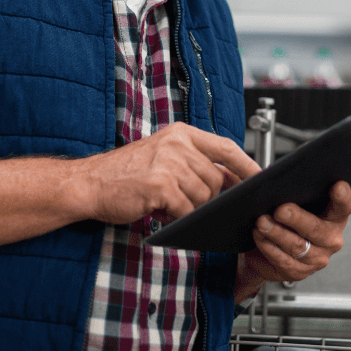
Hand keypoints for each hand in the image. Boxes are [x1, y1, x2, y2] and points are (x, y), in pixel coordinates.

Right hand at [71, 122, 259, 224]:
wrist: (88, 183)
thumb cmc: (125, 174)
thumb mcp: (163, 157)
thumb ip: (195, 163)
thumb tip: (231, 182)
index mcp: (181, 133)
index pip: (227, 147)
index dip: (248, 165)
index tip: (261, 179)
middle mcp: (178, 144)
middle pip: (216, 179)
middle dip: (207, 198)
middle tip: (182, 201)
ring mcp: (169, 163)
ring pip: (203, 197)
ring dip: (189, 208)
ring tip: (165, 203)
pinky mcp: (161, 185)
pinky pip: (186, 210)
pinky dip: (176, 216)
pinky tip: (159, 210)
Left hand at [236, 180, 350, 299]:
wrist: (267, 249)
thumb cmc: (283, 216)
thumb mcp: (288, 198)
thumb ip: (285, 186)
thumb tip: (266, 174)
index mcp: (335, 216)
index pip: (344, 206)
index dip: (342, 197)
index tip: (337, 186)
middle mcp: (331, 238)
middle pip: (316, 228)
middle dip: (297, 218)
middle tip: (280, 209)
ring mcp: (317, 258)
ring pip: (297, 246)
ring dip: (277, 233)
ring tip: (261, 222)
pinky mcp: (300, 272)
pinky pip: (284, 260)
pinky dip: (269, 247)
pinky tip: (259, 236)